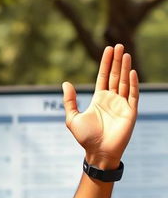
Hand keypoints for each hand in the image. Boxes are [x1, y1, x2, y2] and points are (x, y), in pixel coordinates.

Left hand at [63, 44, 138, 169]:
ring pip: (125, 82)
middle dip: (117, 61)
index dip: (106, 63)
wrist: (97, 152)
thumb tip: (65, 83)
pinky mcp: (130, 111)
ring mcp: (122, 104)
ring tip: (125, 53)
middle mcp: (112, 99)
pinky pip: (133, 94)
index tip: (108, 49)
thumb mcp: (72, 118)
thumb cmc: (85, 137)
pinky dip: (132, 83)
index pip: (104, 76)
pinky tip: (130, 72)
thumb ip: (69, 101)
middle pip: (115, 75)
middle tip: (118, 45)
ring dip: (125, 68)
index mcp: (99, 99)